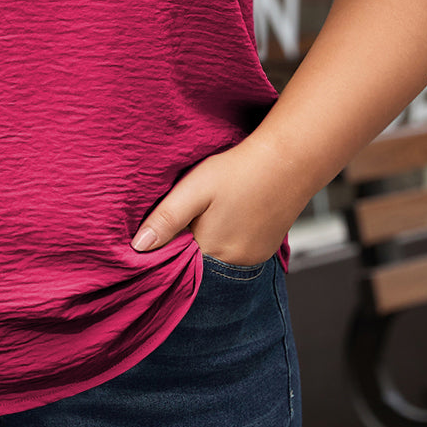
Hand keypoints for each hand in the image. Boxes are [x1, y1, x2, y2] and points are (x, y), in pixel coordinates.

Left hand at [130, 141, 304, 263]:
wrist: (288, 162)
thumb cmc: (238, 171)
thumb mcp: (194, 190)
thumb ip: (166, 219)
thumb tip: (138, 247)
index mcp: (211, 252)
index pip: (178, 264)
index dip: (167, 249)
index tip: (160, 234)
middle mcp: (233, 264)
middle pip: (199, 264)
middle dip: (188, 247)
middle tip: (189, 217)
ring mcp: (252, 260)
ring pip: (219, 260)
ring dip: (210, 244)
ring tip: (211, 215)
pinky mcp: (266, 251)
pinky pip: (238, 254)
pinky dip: (229, 242)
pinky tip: (229, 218)